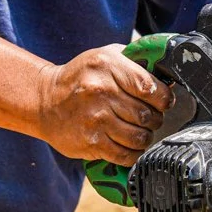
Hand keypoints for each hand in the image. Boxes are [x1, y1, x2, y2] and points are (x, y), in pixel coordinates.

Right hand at [36, 44, 173, 163]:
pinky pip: (125, 155)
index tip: (164, 102)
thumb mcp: (105, 56)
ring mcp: (95, 119)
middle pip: (147, 115)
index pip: (150, 87)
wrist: (44, 101)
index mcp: (108, 66)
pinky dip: (134, 154)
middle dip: (155, 119)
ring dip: (145, 137)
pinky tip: (131, 146)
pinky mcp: (91, 143)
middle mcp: (101, 92)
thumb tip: (167, 70)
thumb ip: (134, 60)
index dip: (164, 98)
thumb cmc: (81, 77)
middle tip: (151, 118)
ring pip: (139, 137)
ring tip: (140, 131)